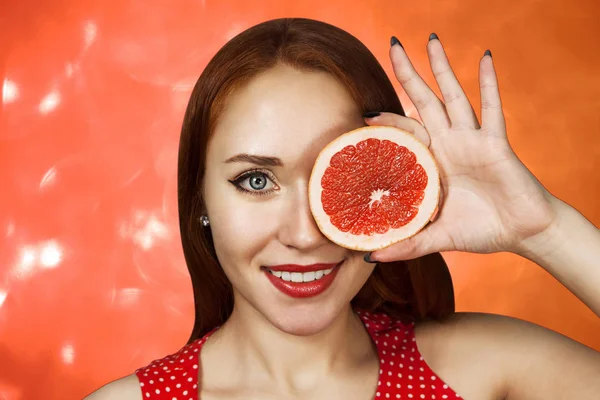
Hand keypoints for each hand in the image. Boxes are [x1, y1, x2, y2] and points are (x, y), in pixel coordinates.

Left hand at [367, 35, 558, 261]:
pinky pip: (493, 109)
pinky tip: (485, 58)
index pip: (405, 134)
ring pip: (454, 96)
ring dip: (443, 69)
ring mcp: (472, 140)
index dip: (387, 122)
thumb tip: (370, 256)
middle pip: (425, 102)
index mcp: (433, 162)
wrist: (522, 233)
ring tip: (431, 40)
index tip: (365, 115)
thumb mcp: (436, 237)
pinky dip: (489, 84)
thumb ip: (407, 244)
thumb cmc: (480, 230)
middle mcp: (449, 144)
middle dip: (409, 75)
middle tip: (393, 47)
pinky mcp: (496, 143)